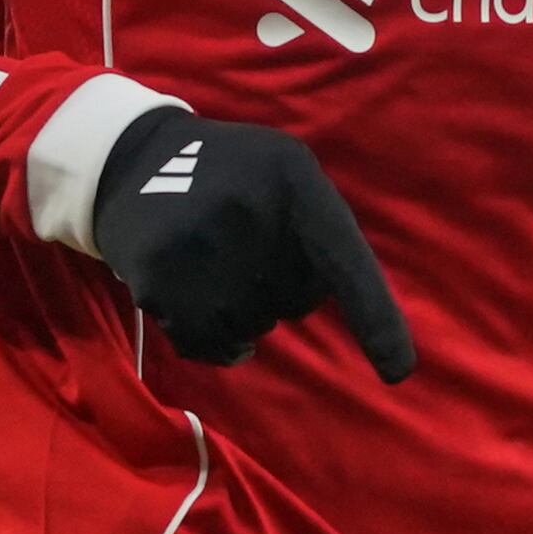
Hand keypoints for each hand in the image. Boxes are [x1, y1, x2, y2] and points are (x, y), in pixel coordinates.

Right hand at [87, 107, 413, 376]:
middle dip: (279, 287)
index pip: (346, 263)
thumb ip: (318, 230)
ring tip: (213, 265)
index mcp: (294, 180)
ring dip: (242, 311)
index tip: (399, 372)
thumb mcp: (286, 173)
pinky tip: (197, 302)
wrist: (133, 161)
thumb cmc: (232, 174)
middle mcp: (249, 210)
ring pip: (253, 327)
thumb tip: (328, 304)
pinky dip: (214, 340)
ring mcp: (200, 246)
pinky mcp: (159, 278)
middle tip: (241, 245)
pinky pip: (209, 344)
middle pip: (296, 301)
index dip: (376, 320)